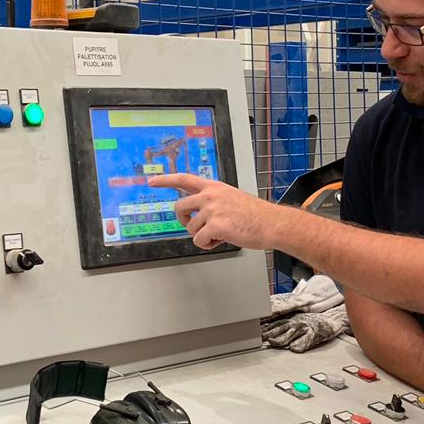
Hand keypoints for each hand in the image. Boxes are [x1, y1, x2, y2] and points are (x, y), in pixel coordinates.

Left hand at [150, 173, 282, 251]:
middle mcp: (210, 196)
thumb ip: (213, 200)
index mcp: (214, 187)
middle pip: (179, 207)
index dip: (166, 180)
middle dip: (183, 220)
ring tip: (220, 234)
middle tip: (193, 226)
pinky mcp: (215, 226)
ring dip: (202, 235)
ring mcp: (212, 210)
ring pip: (191, 228)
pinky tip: (221, 241)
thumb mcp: (231, 197)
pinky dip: (207, 245)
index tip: (152, 181)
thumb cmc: (255, 214)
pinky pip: (199, 241)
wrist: (271, 223)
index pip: (184, 179)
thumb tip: (198, 213)